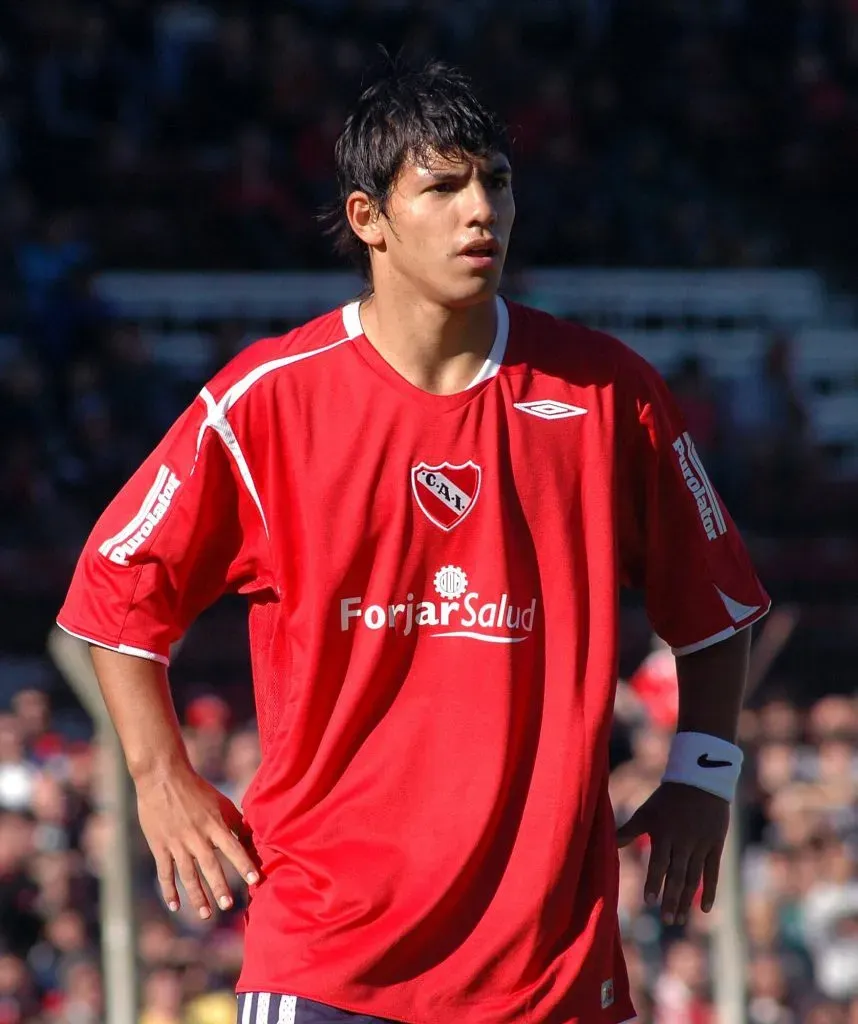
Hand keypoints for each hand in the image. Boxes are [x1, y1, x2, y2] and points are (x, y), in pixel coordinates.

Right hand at [135, 763, 259, 918]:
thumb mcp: (220, 801)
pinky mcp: (160, 847)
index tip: (256, 881)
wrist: (163, 777)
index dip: (244, 865)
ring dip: (197, 896)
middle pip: (210, 867)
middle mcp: (197, 836)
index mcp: (214, 824)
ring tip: (205, 914)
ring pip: (188, 875)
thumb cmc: (196, 789)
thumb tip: (250, 836)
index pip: (233, 848)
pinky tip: (175, 906)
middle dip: (220, 887)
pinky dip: (169, 890)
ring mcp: (177, 843)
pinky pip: (165, 873)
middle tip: (229, 906)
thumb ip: (233, 821)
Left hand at [616, 782, 728, 925]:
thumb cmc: (667, 799)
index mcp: (664, 834)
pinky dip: (710, 891)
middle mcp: (683, 842)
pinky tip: (705, 909)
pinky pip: (713, 872)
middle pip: (677, 875)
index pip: (659, 863)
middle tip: (666, 920)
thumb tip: (606, 842)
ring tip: (678, 919)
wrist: (700, 781)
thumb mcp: (646, 813)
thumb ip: (628, 831)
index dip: (654, 881)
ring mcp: (701, 845)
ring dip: (686, 900)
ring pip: (694, 878)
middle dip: (671, 898)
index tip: (649, 901)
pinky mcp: (715, 846)